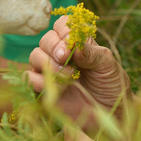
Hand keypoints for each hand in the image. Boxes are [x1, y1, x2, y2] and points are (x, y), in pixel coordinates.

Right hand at [27, 15, 131, 130]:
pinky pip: (29, 78)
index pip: (62, 25)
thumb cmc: (112, 86)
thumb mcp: (108, 66)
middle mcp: (61, 54)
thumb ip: (92, 53)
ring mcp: (50, 72)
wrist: (110, 115)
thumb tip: (74, 44)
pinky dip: (39, 80)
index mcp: (77, 43)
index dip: (64, 30)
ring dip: (48, 63)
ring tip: (68, 76)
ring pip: (35, 56)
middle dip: (54, 46)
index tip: (72, 41)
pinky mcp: (43, 90)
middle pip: (46, 39)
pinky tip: (59, 88)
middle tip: (65, 57)